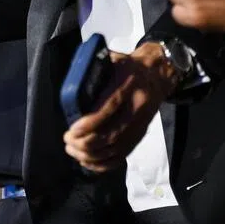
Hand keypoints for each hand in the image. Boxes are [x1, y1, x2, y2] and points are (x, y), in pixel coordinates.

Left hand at [62, 43, 179, 172]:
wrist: (156, 73)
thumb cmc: (128, 65)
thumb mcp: (113, 59)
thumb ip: (94, 71)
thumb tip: (72, 87)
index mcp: (129, 83)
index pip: (110, 107)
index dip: (90, 123)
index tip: (72, 130)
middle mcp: (138, 106)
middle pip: (113, 133)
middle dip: (86, 142)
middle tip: (68, 140)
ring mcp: (142, 123)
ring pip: (116, 148)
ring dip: (92, 155)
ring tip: (73, 150)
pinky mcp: (141, 134)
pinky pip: (123, 155)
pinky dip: (104, 163)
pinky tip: (87, 160)